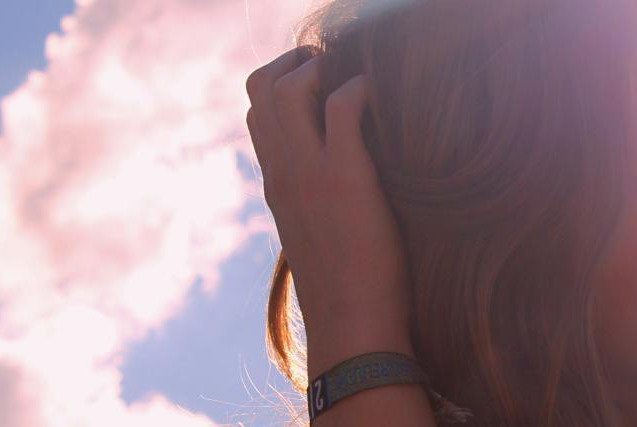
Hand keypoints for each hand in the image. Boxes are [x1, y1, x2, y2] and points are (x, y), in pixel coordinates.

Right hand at [245, 47, 413, 370]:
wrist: (352, 326)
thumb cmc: (347, 290)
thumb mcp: (319, 239)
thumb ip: (318, 205)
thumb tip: (340, 193)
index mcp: (276, 185)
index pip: (258, 116)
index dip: (281, 86)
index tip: (315, 82)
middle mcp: (283, 173)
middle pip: (261, 90)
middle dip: (293, 63)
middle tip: (330, 66)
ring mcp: (309, 173)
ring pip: (289, 89)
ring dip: (319, 68)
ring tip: (349, 74)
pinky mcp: (345, 177)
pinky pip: (342, 106)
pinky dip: (359, 88)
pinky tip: (378, 95)